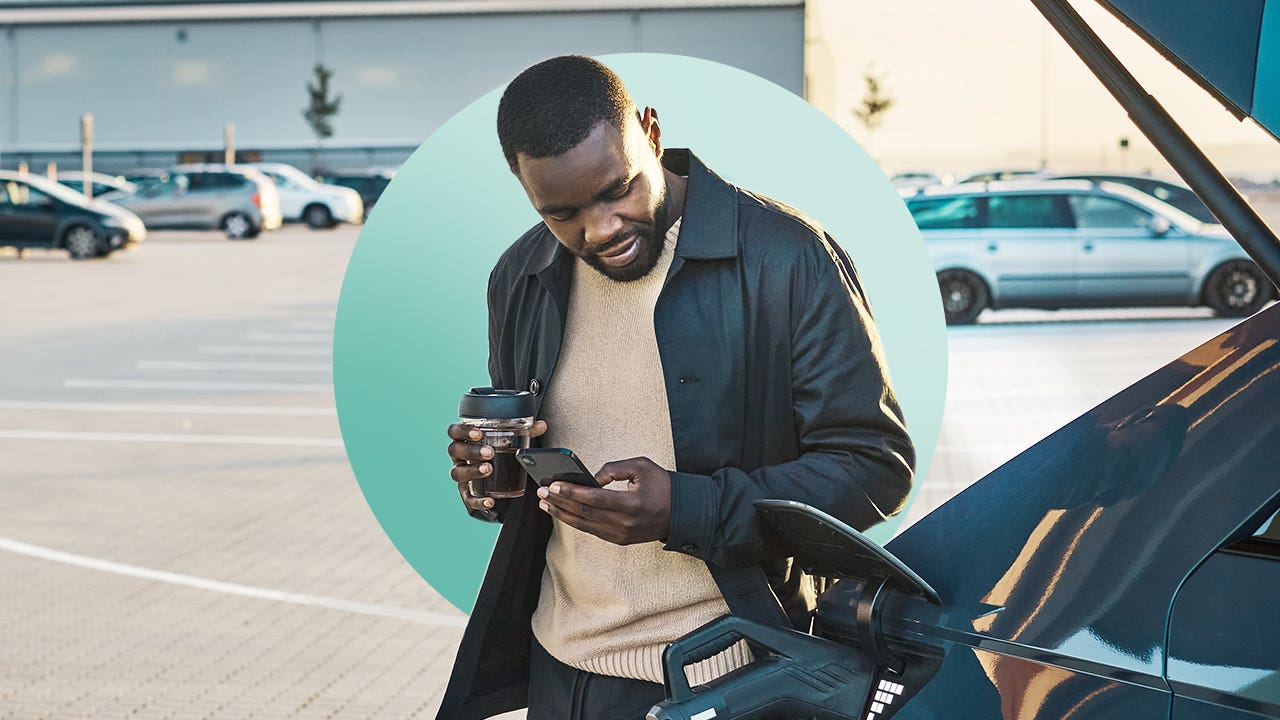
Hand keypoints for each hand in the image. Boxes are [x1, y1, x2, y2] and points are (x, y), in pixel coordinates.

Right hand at [446, 420, 547, 513]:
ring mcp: (461, 474)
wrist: (500, 474)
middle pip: (455, 450)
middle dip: (471, 451)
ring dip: (472, 471)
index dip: (463, 431)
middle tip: (490, 453)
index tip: (479, 434)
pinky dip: (477, 500)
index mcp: (466, 439)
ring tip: (489, 469)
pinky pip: (467, 498)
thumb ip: (526, 432)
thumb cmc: (501, 450)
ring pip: (457, 473)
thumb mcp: (513, 440)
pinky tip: (490, 501)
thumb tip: (541, 425)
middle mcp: (460, 456)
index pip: (455, 431)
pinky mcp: (467, 492)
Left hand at [536, 456, 670, 544]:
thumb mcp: (642, 466)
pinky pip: (591, 530)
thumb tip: (592, 479)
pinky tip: (562, 512)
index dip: (571, 492)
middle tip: (541, 492)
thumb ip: (615, 468)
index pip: (594, 499)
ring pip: (584, 525)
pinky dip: (574, 521)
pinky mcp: (619, 540)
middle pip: (584, 514)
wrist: (681, 514)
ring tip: (545, 503)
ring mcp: (620, 535)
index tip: (553, 485)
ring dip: (562, 514)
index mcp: (631, 504)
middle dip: (560, 502)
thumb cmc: (662, 487)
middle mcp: (624, 524)